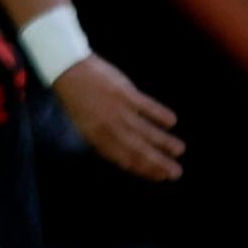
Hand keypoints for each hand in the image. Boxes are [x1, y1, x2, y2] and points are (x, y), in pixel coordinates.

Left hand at [54, 56, 183, 180]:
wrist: (68, 70)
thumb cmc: (76, 98)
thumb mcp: (83, 123)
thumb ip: (103, 138)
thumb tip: (123, 152)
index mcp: (95, 137)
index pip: (123, 159)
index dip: (143, 169)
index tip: (159, 177)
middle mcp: (108, 127)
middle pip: (138, 150)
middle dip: (158, 163)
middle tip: (176, 173)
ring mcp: (118, 110)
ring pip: (146, 131)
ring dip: (164, 142)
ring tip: (179, 150)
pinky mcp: (125, 94)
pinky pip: (147, 107)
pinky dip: (160, 115)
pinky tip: (172, 122)